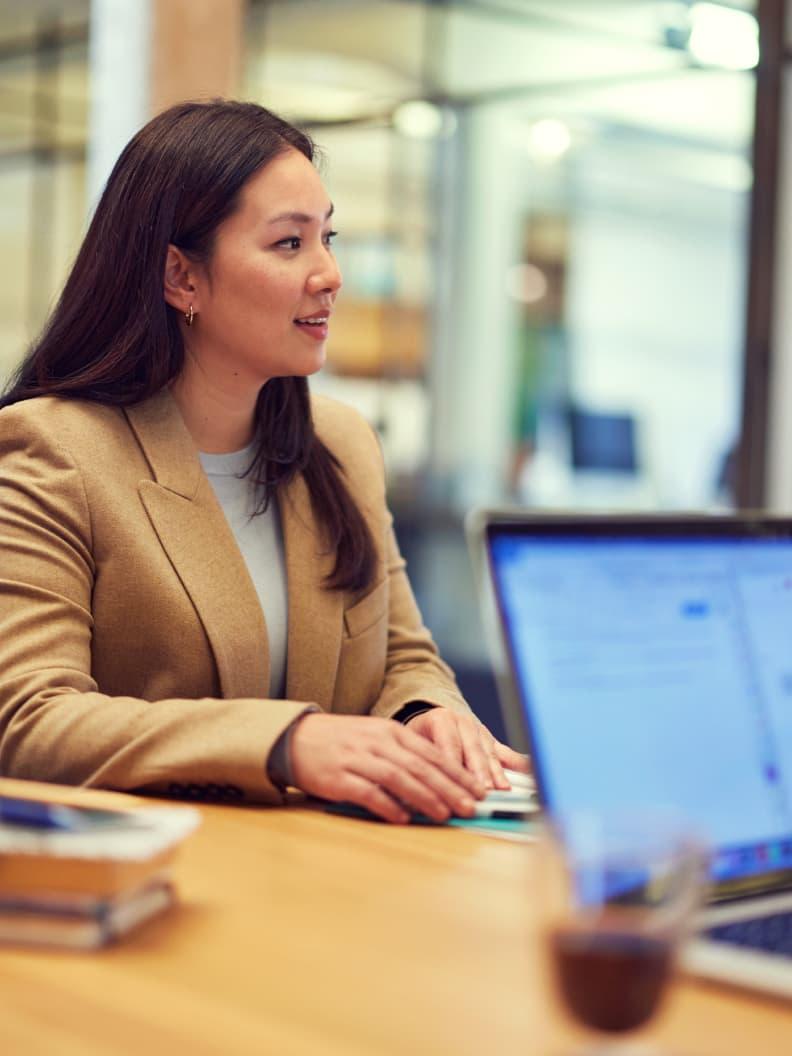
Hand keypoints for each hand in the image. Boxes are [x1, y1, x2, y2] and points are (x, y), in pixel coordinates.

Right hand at [289, 713, 486, 823]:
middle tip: (471, 806)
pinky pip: (367, 792)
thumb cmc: (341, 741)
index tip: (477, 790)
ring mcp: (357, 758)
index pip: (431, 753)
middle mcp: (377, 742)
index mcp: (390, 732)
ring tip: (445, 814)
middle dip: (449, 788)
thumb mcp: (375, 738)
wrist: (295, 737)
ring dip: (425, 797)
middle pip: (421, 766)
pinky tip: (403, 818)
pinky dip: (387, 805)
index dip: (457, 773)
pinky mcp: (338, 777)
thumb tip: (437, 782)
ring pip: (399, 778)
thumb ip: (403, 755)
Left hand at [405, 709, 529, 790]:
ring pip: (490, 753)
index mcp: (440, 720)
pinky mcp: (492, 742)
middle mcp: (462, 722)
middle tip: (483, 791)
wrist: (431, 718)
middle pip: (473, 749)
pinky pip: (506, 753)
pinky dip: (518, 763)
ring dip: (496, 773)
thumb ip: (416, 760)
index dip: (454, 765)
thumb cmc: (418, 736)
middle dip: (479, 772)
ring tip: (502, 789)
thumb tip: (414, 788)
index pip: (448, 744)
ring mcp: (480, 731)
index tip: (456, 785)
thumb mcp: (410, 742)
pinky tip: (529, 772)